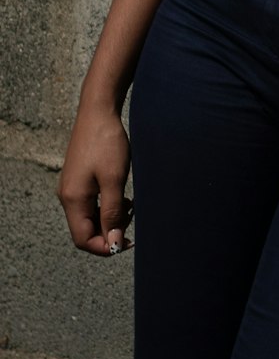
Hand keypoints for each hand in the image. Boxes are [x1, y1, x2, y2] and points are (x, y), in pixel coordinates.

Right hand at [57, 100, 132, 256]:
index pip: (82, 239)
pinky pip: (91, 204)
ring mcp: (72, 187)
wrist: (99, 112)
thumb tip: (114, 243)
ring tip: (131, 206)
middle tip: (132, 219)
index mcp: (72, 199)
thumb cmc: (107, 143)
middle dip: (109, 231)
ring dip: (110, 218)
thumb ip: (113, 212)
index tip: (128, 242)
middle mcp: (67, 196)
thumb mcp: (114, 180)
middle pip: (85, 230)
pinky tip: (123, 197)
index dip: (105, 246)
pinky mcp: (79, 179)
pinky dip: (107, 206)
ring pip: (89, 217)